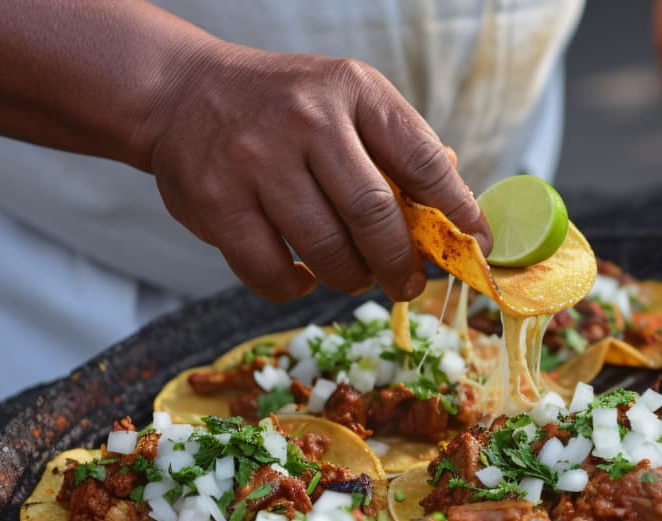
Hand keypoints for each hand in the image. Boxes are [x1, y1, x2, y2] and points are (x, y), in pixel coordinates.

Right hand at [142, 41, 490, 301]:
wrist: (182, 93)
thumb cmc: (284, 106)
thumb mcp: (346, 99)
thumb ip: (399, 148)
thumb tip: (458, 212)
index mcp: (353, 92)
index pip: (423, 159)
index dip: (458, 211)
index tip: (479, 244)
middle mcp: (306, 121)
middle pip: (375, 216)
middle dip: (401, 263)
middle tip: (408, 283)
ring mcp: (257, 162)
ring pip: (327, 250)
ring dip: (351, 277)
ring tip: (355, 275)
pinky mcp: (217, 204)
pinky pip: (272, 272)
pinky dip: (296, 287)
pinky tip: (302, 275)